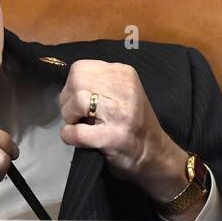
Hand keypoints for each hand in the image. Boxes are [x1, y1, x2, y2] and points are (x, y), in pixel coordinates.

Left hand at [58, 59, 187, 203]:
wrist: (154, 152)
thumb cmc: (133, 122)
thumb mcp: (123, 90)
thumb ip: (101, 82)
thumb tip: (69, 85)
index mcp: (124, 74)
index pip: (80, 68)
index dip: (72, 85)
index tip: (78, 99)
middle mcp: (125, 89)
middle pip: (76, 81)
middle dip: (67, 100)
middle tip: (76, 114)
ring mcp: (120, 113)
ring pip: (77, 101)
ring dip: (69, 117)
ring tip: (79, 124)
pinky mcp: (113, 137)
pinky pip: (77, 131)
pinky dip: (69, 135)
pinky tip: (75, 138)